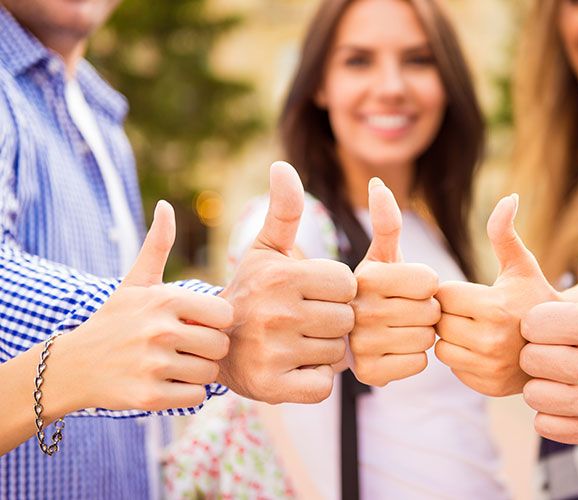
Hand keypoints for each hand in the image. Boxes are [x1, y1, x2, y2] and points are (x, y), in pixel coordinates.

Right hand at [67, 201, 232, 411]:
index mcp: (165, 300)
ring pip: (209, 373)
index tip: (198, 324)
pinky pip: (195, 397)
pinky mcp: (148, 397)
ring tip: (174, 364)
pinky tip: (167, 382)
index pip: (225, 314)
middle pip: (220, 346)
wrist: (74, 365)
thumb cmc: (116, 319)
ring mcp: (153, 365)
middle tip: (186, 347)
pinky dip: (186, 393)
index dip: (216, 322)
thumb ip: (158, 245)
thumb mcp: (136, 281)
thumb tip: (165, 206)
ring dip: (197, 372)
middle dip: (208, 349)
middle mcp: (160, 331)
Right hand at [218, 161, 356, 403]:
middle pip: (346, 319)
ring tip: (295, 342)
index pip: (347, 284)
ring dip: (323, 350)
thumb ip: (284, 210)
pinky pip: (323, 385)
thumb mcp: (264, 249)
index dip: (334, 291)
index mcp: (283, 276)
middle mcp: (278, 313)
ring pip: (337, 353)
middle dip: (332, 321)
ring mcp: (275, 353)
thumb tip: (282, 165)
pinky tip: (291, 367)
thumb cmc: (250, 291)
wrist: (211, 346)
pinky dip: (313, 379)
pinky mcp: (274, 387)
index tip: (311, 294)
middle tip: (303, 321)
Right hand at [349, 178, 439, 385]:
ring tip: (394, 330)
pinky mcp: (366, 374)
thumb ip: (385, 223)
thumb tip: (378, 184)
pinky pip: (417, 364)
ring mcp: (359, 344)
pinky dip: (411, 359)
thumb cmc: (369, 292)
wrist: (339, 337)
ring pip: (426, 339)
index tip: (403, 288)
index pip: (430, 282)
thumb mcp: (376, 257)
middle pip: (430, 312)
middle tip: (399, 312)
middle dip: (423, 311)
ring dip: (418, 335)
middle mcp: (357, 310)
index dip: (425, 285)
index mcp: (364, 276)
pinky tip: (391, 351)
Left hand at [435, 194, 558, 395]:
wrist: (568, 350)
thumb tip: (507, 198)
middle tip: (474, 312)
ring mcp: (488, 368)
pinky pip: (452, 367)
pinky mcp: (486, 387)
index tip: (473, 293)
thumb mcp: (523, 266)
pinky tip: (484, 350)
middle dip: (451, 314)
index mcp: (495, 307)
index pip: (444, 295)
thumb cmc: (538, 299)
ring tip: (478, 329)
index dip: (454, 291)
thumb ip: (505, 234)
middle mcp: (490, 342)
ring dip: (452, 337)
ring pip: (441, 347)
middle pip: (439, 321)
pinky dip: (461, 358)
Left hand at [520, 201, 577, 444]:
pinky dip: (550, 411)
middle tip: (555, 346)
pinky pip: (546, 424)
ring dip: (542, 381)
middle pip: (531, 360)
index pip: (533, 325)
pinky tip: (567, 393)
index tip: (551, 321)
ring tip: (561, 369)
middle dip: (537, 351)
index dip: (537, 322)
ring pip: (535, 394)